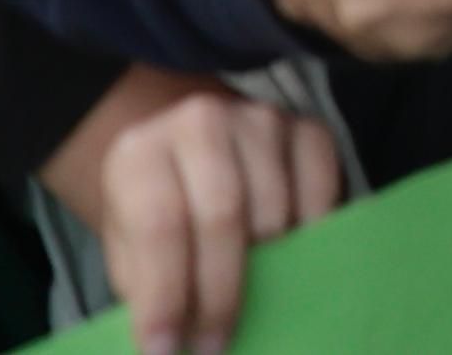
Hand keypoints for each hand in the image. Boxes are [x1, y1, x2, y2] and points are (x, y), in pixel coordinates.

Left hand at [43, 66, 343, 354]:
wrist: (183, 145)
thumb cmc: (156, 207)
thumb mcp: (128, 245)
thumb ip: (149, 285)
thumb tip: (175, 343)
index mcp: (140, 152)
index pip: (159, 226)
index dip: (166, 294)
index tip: (166, 349)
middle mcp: (201, 121)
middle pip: (222, 216)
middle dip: (220, 294)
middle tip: (215, 344)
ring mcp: (260, 118)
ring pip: (275, 207)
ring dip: (268, 269)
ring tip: (251, 305)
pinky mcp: (307, 127)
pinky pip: (323, 188)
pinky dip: (312, 234)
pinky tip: (292, 261)